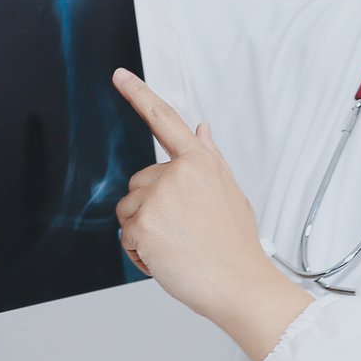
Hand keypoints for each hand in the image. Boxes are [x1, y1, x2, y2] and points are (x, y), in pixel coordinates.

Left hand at [112, 68, 314, 360]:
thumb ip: (210, 159)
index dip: (139, 94)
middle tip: (183, 233)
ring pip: (128, 211)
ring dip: (143, 231)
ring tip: (178, 247)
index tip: (119, 76)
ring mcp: (158, 197)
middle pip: (138, 183)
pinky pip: (125, 235)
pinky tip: (167, 258)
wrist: (240, 284)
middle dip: (149, 208)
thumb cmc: (237, 246)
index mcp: (201, 162)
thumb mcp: (230, 193)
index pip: (164, 120)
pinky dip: (139, 251)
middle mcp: (177, 173)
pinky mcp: (143, 222)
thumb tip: (200, 128)